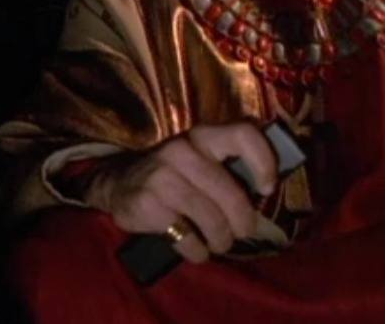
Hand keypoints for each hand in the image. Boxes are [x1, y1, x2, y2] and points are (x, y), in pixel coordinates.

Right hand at [86, 122, 276, 262]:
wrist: (117, 184)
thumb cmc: (171, 176)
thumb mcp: (197, 160)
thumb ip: (228, 168)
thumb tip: (267, 191)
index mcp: (201, 137)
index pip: (243, 134)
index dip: (264, 162)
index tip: (266, 189)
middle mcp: (181, 151)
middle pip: (231, 194)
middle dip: (243, 223)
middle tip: (242, 233)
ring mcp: (162, 177)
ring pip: (212, 220)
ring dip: (221, 240)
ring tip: (218, 243)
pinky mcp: (149, 204)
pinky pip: (188, 238)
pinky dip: (197, 251)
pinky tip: (194, 248)